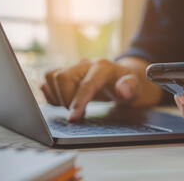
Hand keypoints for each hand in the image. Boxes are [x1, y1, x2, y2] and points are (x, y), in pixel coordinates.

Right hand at [41, 58, 161, 121]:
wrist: (121, 78)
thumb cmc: (128, 85)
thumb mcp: (136, 88)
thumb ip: (131, 87)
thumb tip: (122, 90)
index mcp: (103, 67)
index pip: (87, 83)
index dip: (78, 101)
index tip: (73, 118)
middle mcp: (86, 64)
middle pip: (62, 77)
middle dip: (66, 99)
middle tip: (78, 113)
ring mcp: (74, 68)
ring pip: (52, 76)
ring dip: (57, 96)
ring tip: (72, 106)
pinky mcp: (65, 73)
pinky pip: (48, 81)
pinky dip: (51, 94)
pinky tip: (65, 101)